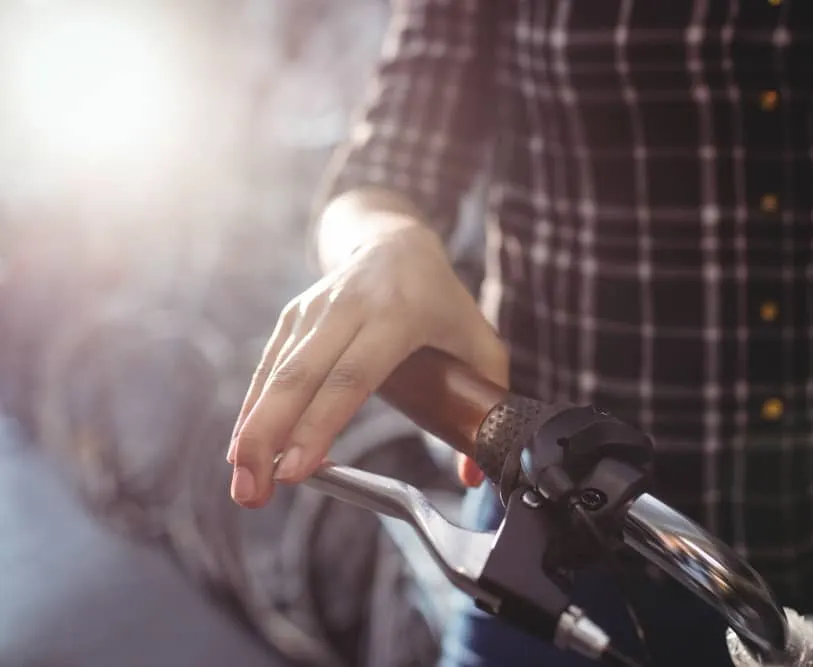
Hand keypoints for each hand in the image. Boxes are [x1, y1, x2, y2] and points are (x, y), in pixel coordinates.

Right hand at [227, 214, 506, 506]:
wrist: (398, 243)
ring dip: (253, 432)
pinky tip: (242, 451)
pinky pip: (268, 368)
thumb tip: (477, 475)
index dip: (320, 424)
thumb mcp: (481, 344)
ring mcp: (314, 309)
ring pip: (276, 375)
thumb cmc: (444, 304)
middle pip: (300, 378)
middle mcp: (348, 308)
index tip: (296, 471)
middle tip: (252, 494)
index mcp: (397, 315)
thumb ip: (487, 404)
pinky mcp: (292, 316)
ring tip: (244, 487)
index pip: (352, 376)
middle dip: (269, 438)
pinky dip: (253, 411)